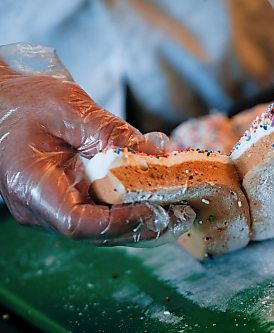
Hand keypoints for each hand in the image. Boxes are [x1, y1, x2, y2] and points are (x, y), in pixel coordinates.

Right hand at [0, 44, 193, 245]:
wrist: (1, 104)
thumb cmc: (25, 102)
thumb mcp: (69, 108)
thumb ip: (112, 133)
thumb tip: (158, 153)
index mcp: (32, 186)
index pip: (78, 223)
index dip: (120, 221)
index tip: (154, 208)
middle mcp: (40, 208)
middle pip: (98, 233)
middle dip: (143, 226)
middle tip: (181, 213)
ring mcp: (53, 209)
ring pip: (104, 229)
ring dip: (143, 221)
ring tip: (179, 209)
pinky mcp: (67, 201)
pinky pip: (103, 214)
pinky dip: (132, 208)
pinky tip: (158, 197)